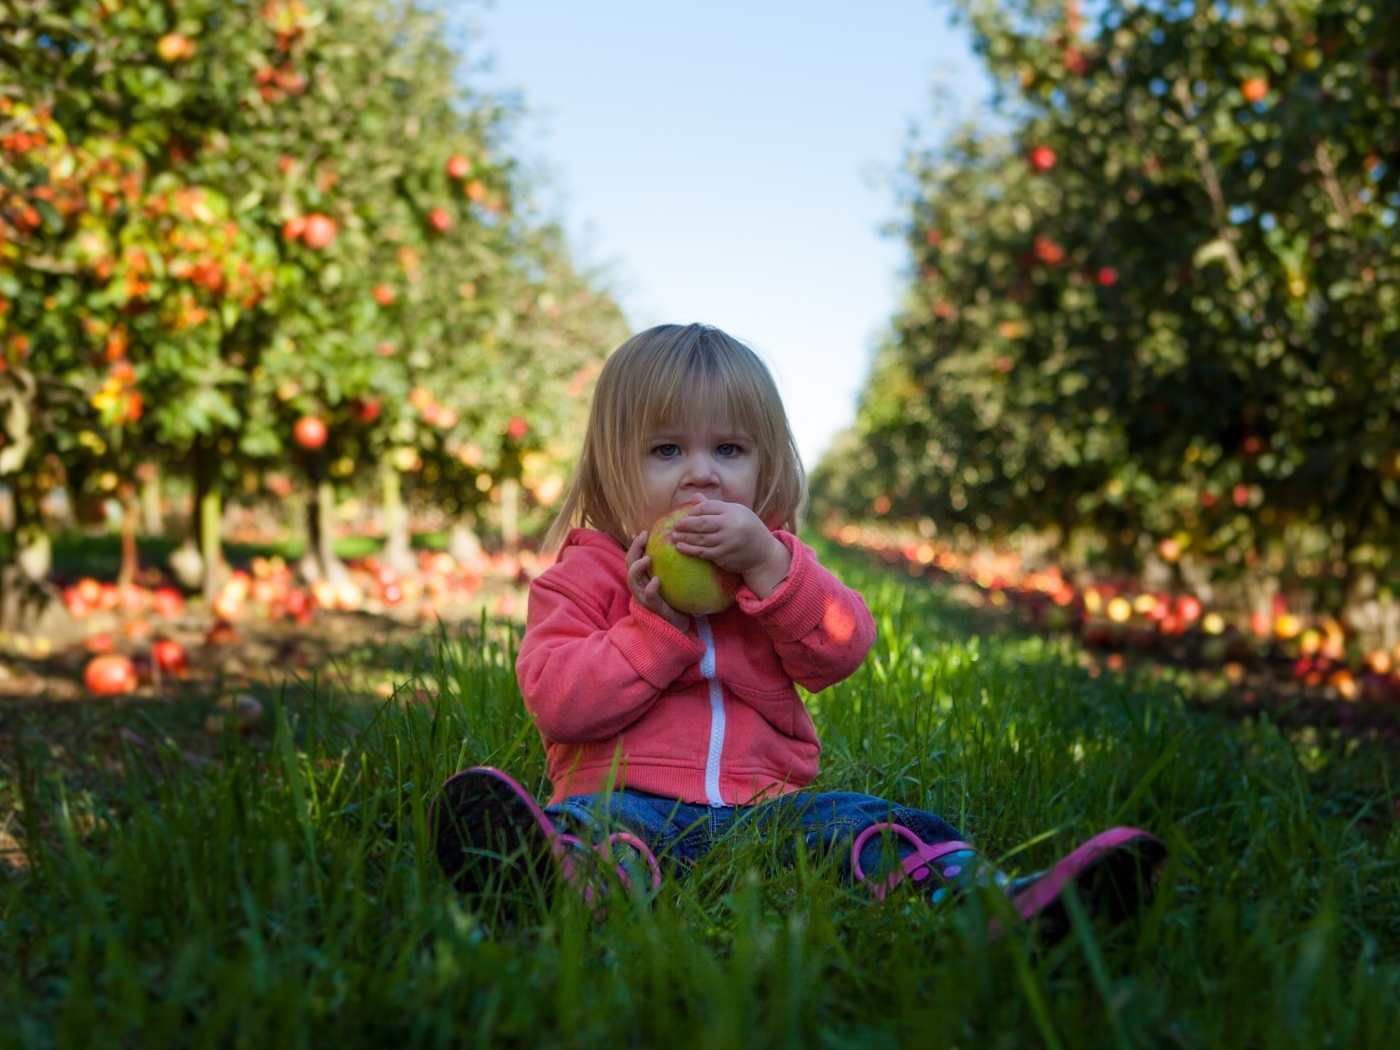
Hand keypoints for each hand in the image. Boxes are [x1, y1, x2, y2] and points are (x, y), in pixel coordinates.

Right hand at [625, 530, 690, 632]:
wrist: (677, 627)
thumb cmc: (675, 602)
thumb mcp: (672, 582)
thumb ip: (672, 567)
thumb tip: (685, 545)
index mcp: (643, 578)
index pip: (634, 558)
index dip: (637, 544)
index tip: (645, 532)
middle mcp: (639, 586)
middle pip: (629, 564)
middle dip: (634, 549)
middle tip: (643, 538)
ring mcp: (644, 598)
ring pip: (633, 580)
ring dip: (638, 568)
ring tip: (647, 559)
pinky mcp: (653, 609)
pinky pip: (648, 597)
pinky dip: (649, 589)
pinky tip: (655, 582)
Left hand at [670, 496, 790, 598]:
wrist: (763, 553)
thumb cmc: (747, 529)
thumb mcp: (736, 513)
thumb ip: (715, 507)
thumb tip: (695, 497)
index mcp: (732, 511)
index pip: (707, 507)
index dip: (695, 510)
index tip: (688, 515)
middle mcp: (730, 525)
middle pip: (701, 523)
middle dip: (685, 524)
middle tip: (675, 525)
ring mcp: (726, 542)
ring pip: (700, 539)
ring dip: (684, 537)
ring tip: (673, 536)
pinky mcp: (723, 556)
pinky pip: (703, 553)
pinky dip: (690, 550)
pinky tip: (680, 547)